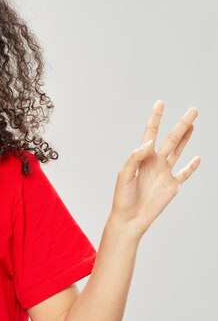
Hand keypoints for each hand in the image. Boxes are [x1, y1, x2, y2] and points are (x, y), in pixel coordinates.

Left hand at [110, 100, 199, 238]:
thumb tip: (148, 143)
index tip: (160, 103)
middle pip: (171, 138)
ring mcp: (164, 172)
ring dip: (186, 138)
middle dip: (182, 124)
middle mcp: (154, 161)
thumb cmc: (122, 197)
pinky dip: (192, 166)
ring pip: (178, 151)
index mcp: (142, 156)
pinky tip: (198, 158)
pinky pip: (184, 174)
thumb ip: (134, 158)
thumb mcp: (124, 175)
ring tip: (193, 124)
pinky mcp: (172, 186)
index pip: (150, 132)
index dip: (156, 117)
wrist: (130, 218)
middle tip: (193, 110)